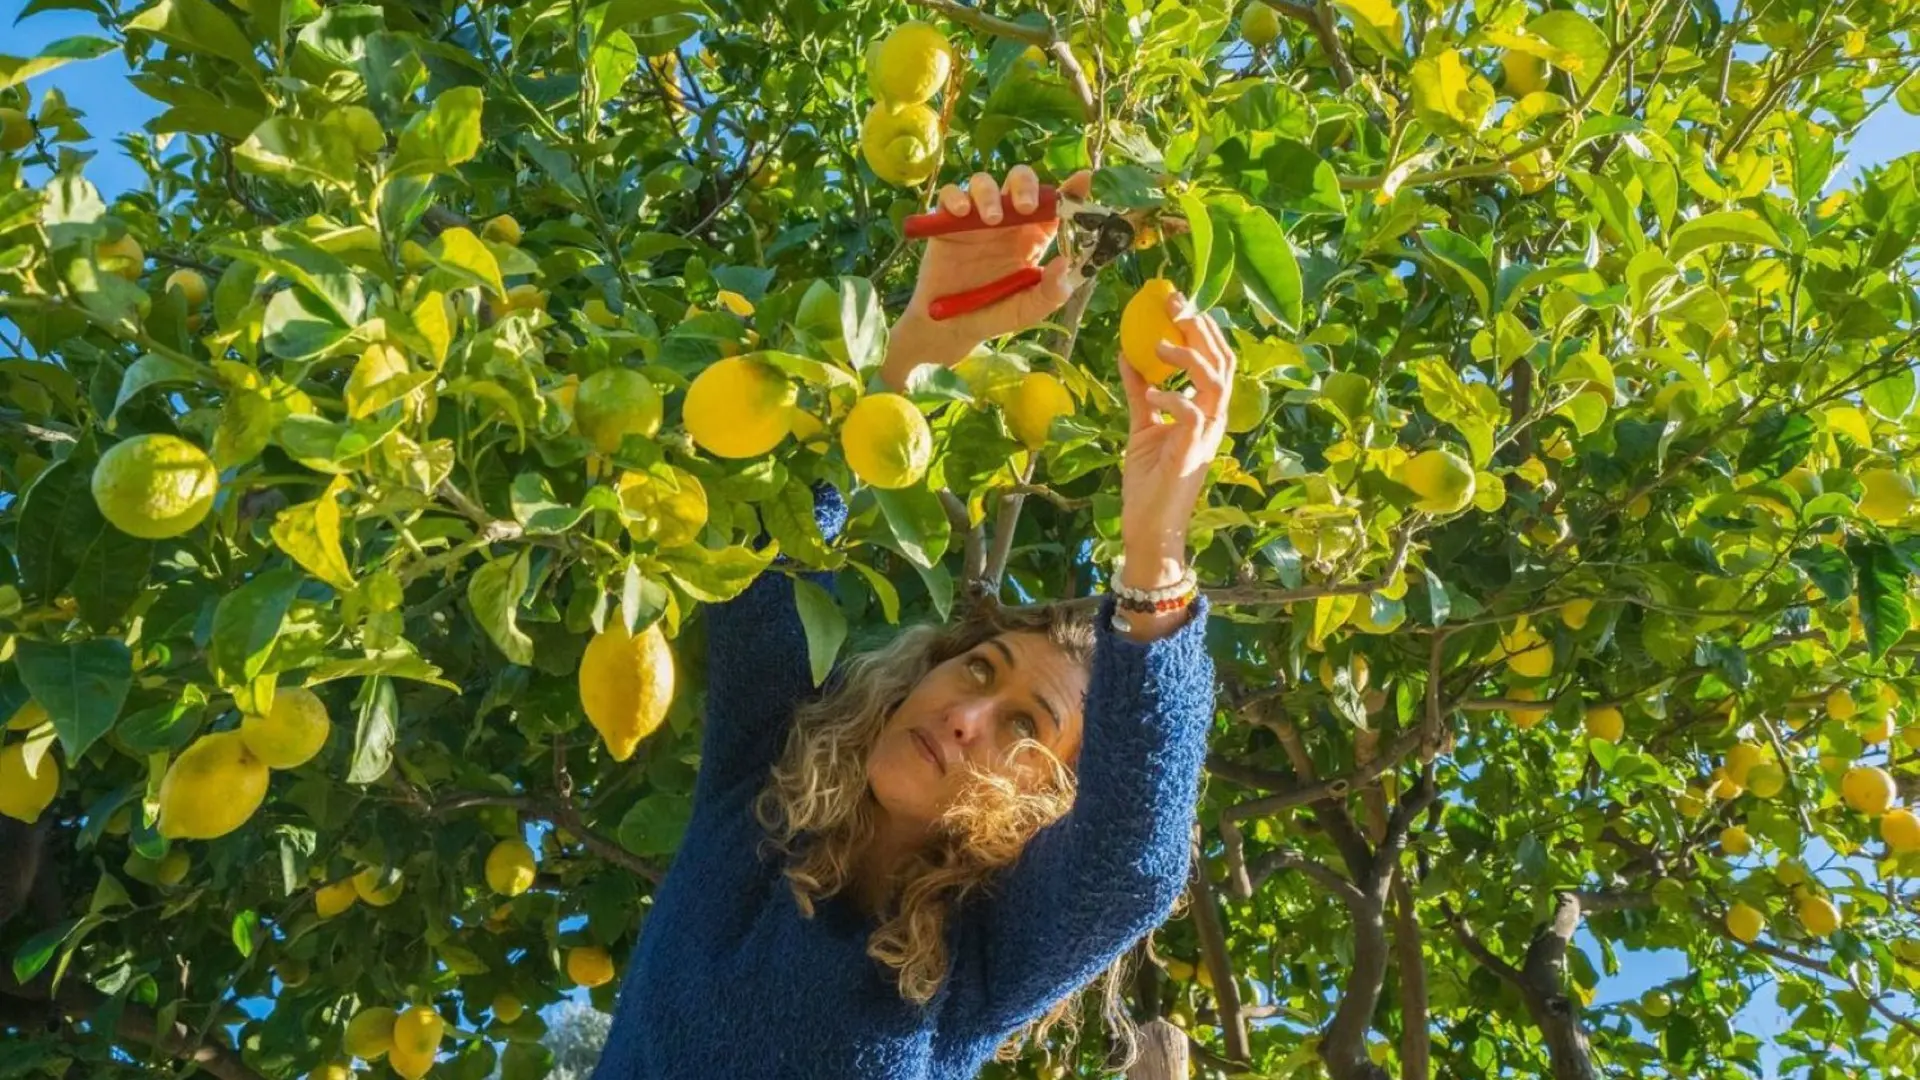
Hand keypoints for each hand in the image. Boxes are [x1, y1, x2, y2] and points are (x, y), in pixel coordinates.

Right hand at [881, 166, 1092, 388]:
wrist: (953, 327)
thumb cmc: (996, 313)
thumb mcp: (1029, 310)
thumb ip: (1051, 293)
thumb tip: (1064, 263)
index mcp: (1033, 235)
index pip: (1055, 204)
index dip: (1071, 190)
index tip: (1083, 180)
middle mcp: (1008, 221)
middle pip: (1019, 181)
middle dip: (1025, 185)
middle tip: (1026, 207)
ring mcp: (977, 219)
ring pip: (984, 183)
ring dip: (990, 194)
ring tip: (992, 220)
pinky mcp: (948, 223)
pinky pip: (950, 196)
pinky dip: (955, 197)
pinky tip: (961, 213)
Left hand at [1116, 287, 1235, 588]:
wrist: (1148, 526)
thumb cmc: (1149, 481)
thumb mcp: (1142, 426)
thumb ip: (1140, 392)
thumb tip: (1126, 353)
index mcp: (1206, 411)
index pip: (1216, 359)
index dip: (1201, 327)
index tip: (1176, 300)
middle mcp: (1214, 419)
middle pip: (1223, 362)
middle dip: (1201, 327)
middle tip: (1174, 302)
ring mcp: (1206, 436)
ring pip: (1216, 382)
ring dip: (1188, 357)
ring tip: (1158, 345)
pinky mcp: (1192, 453)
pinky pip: (1191, 414)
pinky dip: (1172, 398)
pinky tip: (1152, 393)